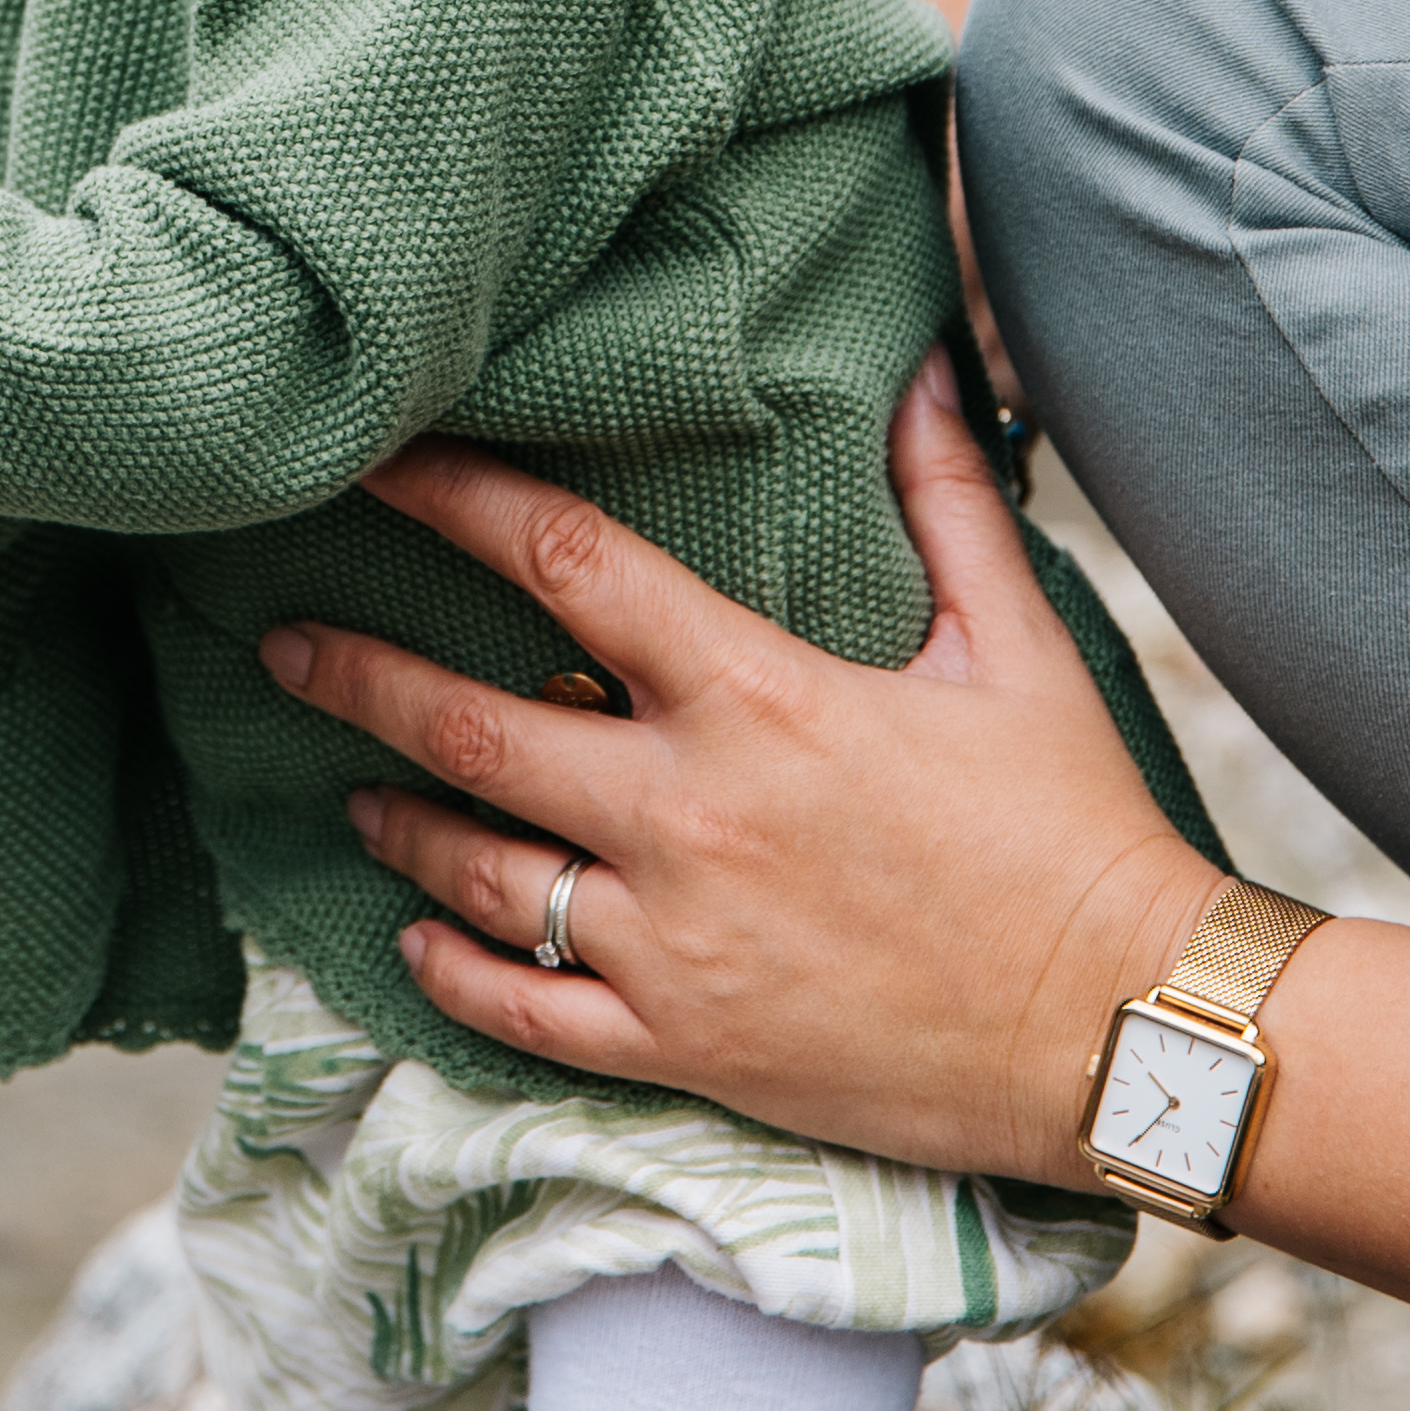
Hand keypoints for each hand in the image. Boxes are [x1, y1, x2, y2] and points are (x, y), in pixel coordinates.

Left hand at [264, 361, 1220, 1190]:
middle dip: (357, 675)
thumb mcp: (1018, 648)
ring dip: (399, 820)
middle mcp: (691, 814)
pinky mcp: (687, 1047)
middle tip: (278, 641)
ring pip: (480, 872)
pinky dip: (451, 972)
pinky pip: (526, 1012)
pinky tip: (411, 938)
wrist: (1132, 1035)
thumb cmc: (1077, 832)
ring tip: (350, 786)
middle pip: (473, 726)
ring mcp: (676, 940)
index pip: (566, 564)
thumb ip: (947, 502)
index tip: (371, 459)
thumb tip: (923, 363)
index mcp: (760, 696)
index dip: (452, 498)